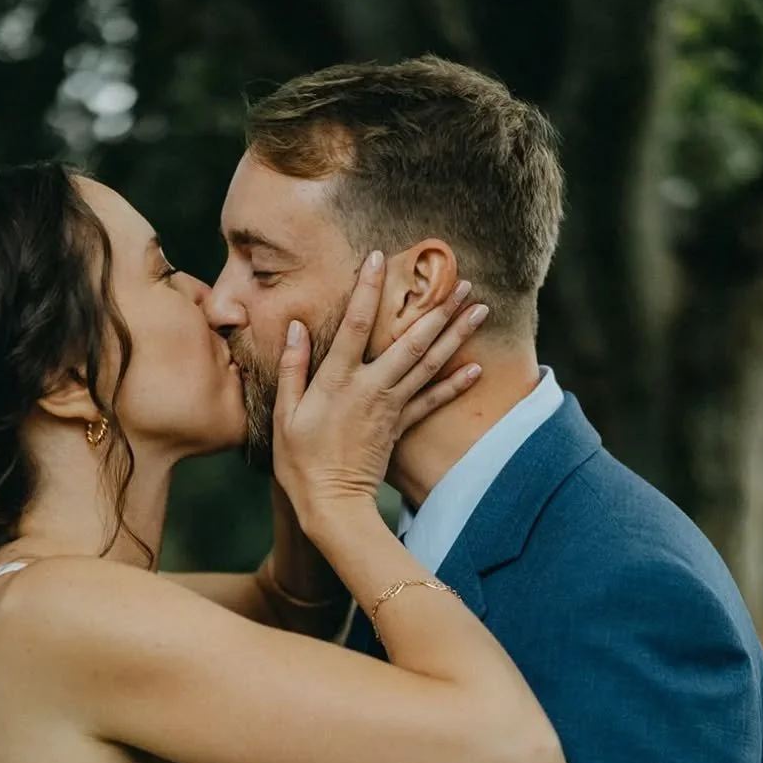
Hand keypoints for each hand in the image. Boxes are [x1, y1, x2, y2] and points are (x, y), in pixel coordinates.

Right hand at [273, 253, 487, 530]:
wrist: (332, 505)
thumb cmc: (300, 463)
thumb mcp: (285, 415)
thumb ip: (292, 369)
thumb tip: (296, 328)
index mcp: (337, 381)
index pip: (353, 324)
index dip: (368, 289)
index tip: (380, 257)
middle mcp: (370, 388)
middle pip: (409, 340)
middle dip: (436, 308)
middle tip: (461, 280)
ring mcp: (390, 407)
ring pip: (428, 364)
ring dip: (454, 334)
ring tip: (478, 309)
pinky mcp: (401, 427)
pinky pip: (431, 401)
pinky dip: (454, 384)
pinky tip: (475, 366)